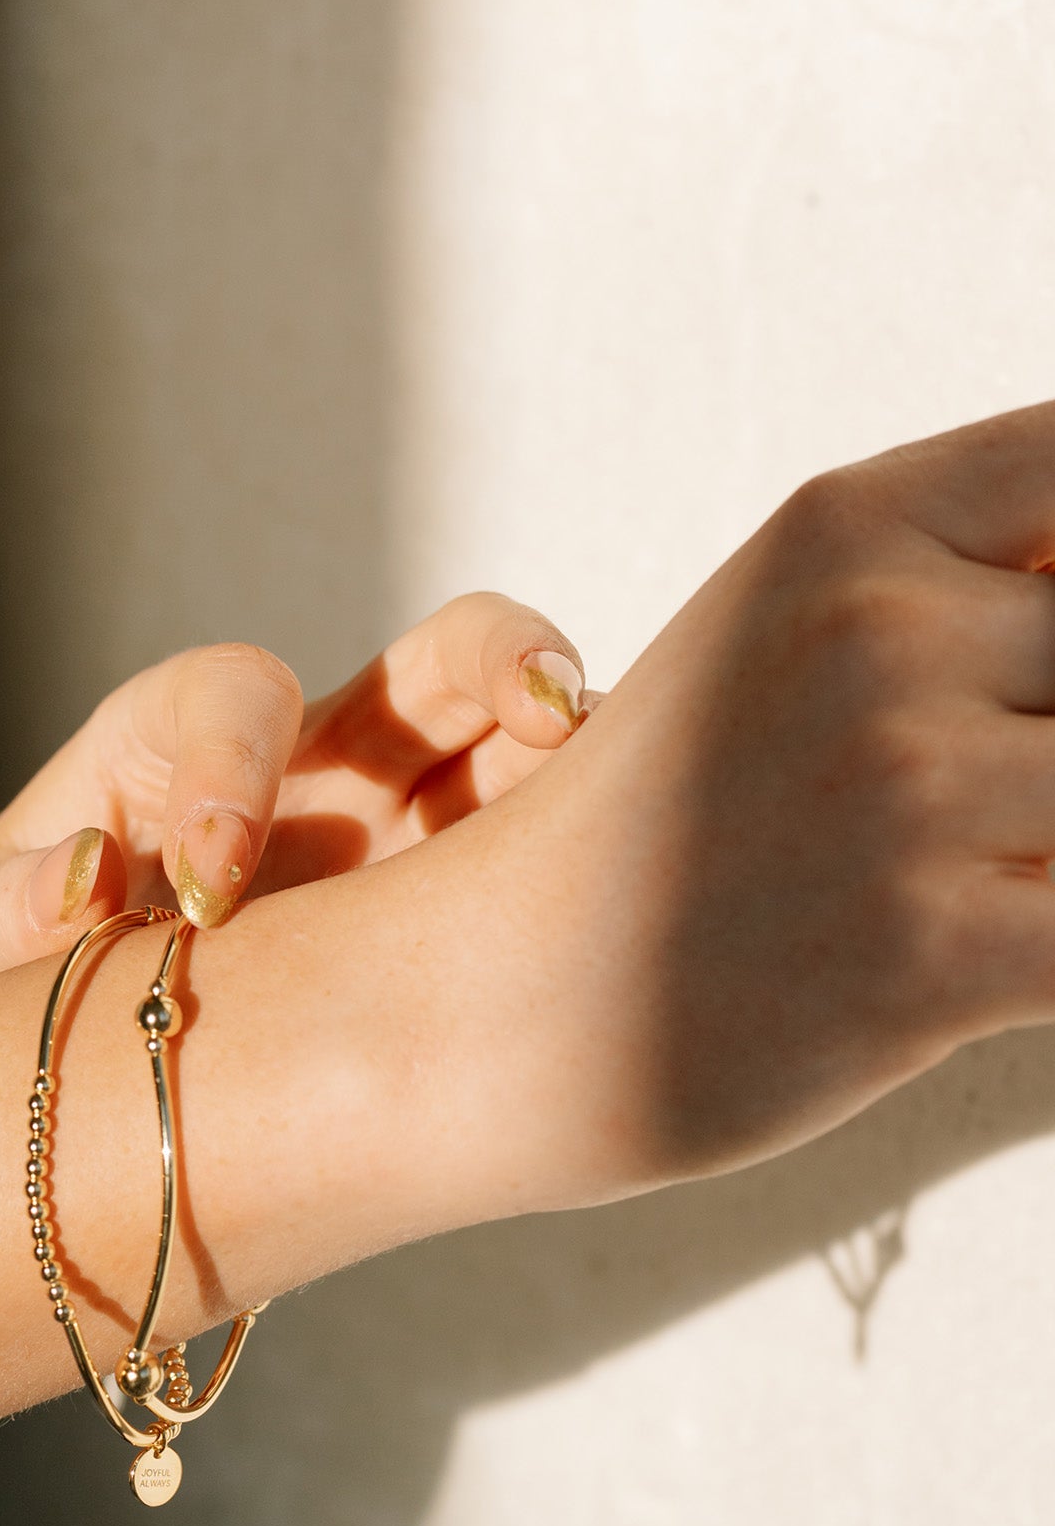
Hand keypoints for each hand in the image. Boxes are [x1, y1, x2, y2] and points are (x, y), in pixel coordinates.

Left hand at [0, 593, 592, 1011]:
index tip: (211, 889)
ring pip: (530, 757)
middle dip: (499, 662)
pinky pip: (553, 879)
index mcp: (179, 748)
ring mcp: (413, 845)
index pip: (232, 698)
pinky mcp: (468, 929)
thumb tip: (79, 887)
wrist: (60, 1087)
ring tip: (642, 805)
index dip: (231, 767)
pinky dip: (601, 880)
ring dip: (593, 762)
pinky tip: (640, 935)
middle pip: (436, 664)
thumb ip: (2, 919)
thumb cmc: (1, 990)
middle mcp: (317, 772)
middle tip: (548, 713)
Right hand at [406, 401, 1054, 1204]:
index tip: (1019, 667)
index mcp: (842, 530)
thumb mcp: (789, 636)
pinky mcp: (934, 946)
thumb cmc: (681, 824)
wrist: (522, 996)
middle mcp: (875, 629)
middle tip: (974, 795)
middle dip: (1046, 738)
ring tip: (965, 876)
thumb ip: (975, 583)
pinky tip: (986, 955)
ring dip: (1047, 849)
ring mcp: (905, 785)